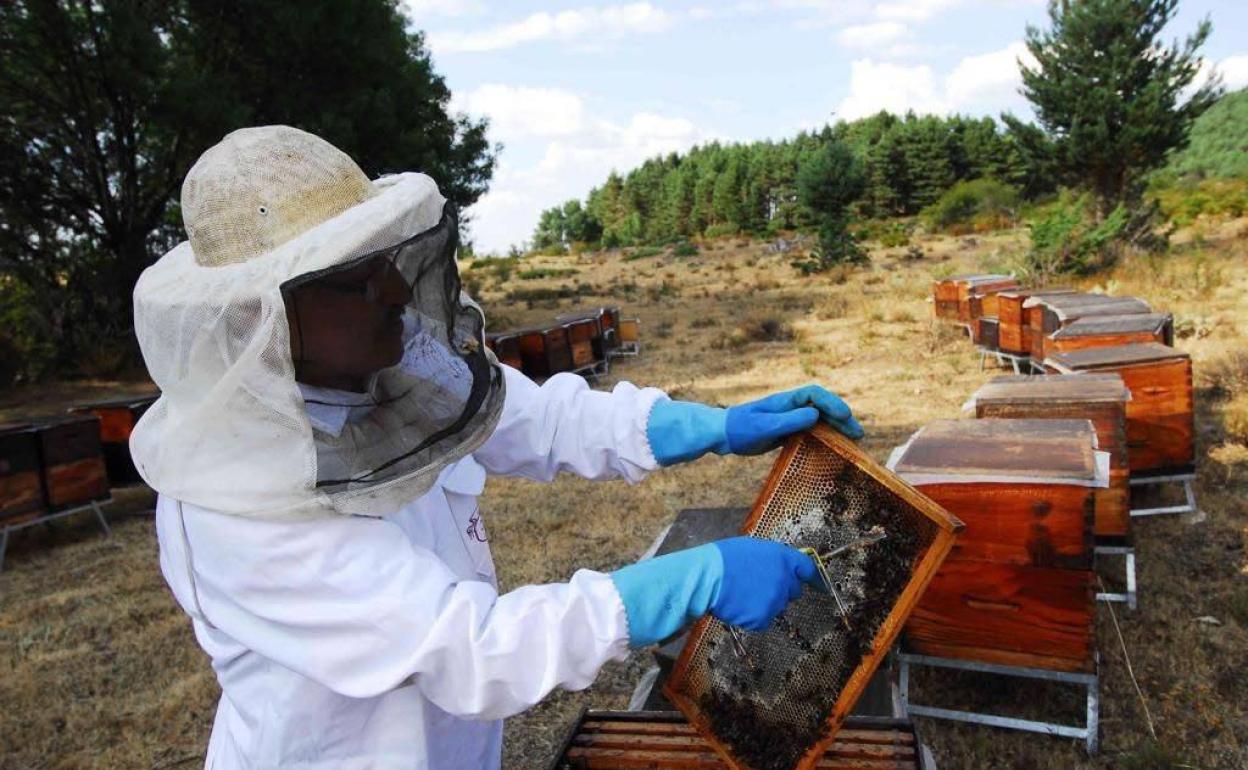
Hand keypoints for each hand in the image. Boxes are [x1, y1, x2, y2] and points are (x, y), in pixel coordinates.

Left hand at [646, 384, 862, 465]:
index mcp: (785, 401)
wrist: (722, 434)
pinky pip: (810, 431)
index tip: (846, 415)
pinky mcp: (786, 431)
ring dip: (837, 429)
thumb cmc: (740, 429)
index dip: (833, 403)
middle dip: (842, 418)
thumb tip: (815, 415)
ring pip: (819, 420)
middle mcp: (790, 407)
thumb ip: (790, 421)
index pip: (815, 395)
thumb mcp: (765, 427)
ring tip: (854, 441)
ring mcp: (789, 418)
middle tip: (858, 434)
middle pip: (822, 408)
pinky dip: (825, 438)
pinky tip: (834, 449)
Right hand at [710, 537, 817, 630]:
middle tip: (760, 586)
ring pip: (777, 606)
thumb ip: (773, 558)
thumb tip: (779, 567)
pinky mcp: (763, 618)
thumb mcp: (754, 548)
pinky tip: (738, 605)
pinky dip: (752, 616)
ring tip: (742, 594)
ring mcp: (775, 601)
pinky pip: (763, 620)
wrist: (708, 578)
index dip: (815, 579)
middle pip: (793, 591)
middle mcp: (785, 581)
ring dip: (765, 603)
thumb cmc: (725, 558)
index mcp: (784, 559)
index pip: (808, 569)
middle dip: (782, 590)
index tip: (820, 586)